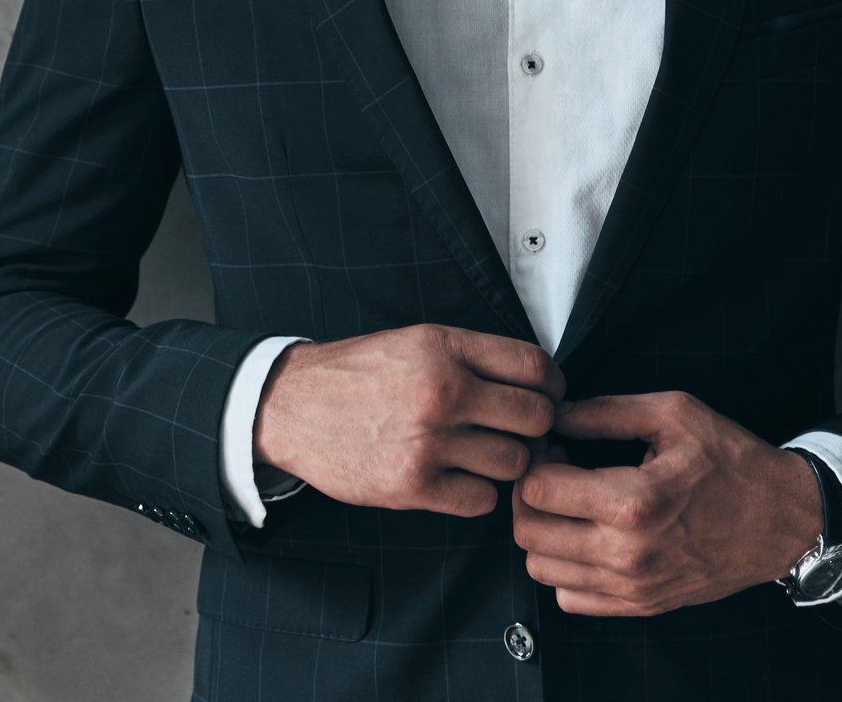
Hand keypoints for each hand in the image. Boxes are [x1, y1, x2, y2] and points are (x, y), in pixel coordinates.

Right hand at [254, 324, 564, 516]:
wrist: (290, 407)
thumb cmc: (356, 375)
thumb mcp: (415, 341)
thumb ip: (473, 357)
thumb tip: (537, 384)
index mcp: (443, 348)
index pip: (534, 367)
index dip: (551, 385)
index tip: (546, 396)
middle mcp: (440, 391)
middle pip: (535, 418)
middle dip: (535, 427)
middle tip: (519, 431)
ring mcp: (427, 442)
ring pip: (514, 463)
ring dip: (506, 462)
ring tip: (482, 454)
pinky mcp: (412, 486)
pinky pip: (481, 499)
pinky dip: (477, 492)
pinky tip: (458, 477)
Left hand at [510, 391, 820, 615]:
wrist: (783, 521)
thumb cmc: (733, 464)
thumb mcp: (674, 415)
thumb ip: (605, 411)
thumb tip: (556, 415)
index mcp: (633, 502)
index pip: (537, 490)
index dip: (534, 459)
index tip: (552, 445)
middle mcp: (627, 553)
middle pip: (529, 532)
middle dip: (529, 495)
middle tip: (555, 470)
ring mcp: (632, 587)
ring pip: (542, 568)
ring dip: (543, 531)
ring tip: (571, 503)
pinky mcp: (640, 605)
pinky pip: (570, 597)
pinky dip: (565, 567)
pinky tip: (586, 535)